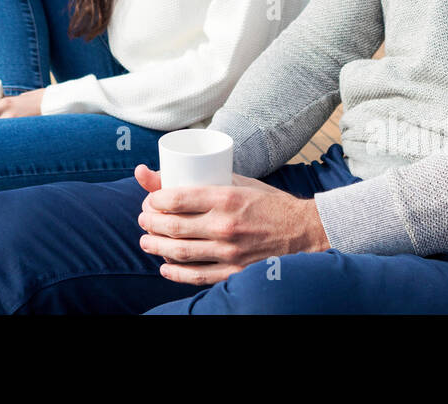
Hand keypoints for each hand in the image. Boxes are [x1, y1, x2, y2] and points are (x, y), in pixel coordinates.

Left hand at [134, 163, 329, 285]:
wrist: (303, 231)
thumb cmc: (267, 202)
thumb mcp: (238, 181)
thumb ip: (205, 177)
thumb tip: (162, 170)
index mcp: (226, 197)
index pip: (177, 198)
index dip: (154, 199)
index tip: (150, 199)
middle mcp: (226, 224)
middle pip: (174, 226)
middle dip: (150, 223)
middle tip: (143, 219)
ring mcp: (230, 250)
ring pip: (181, 252)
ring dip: (156, 247)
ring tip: (146, 241)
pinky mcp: (235, 271)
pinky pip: (198, 275)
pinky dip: (176, 274)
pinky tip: (165, 267)